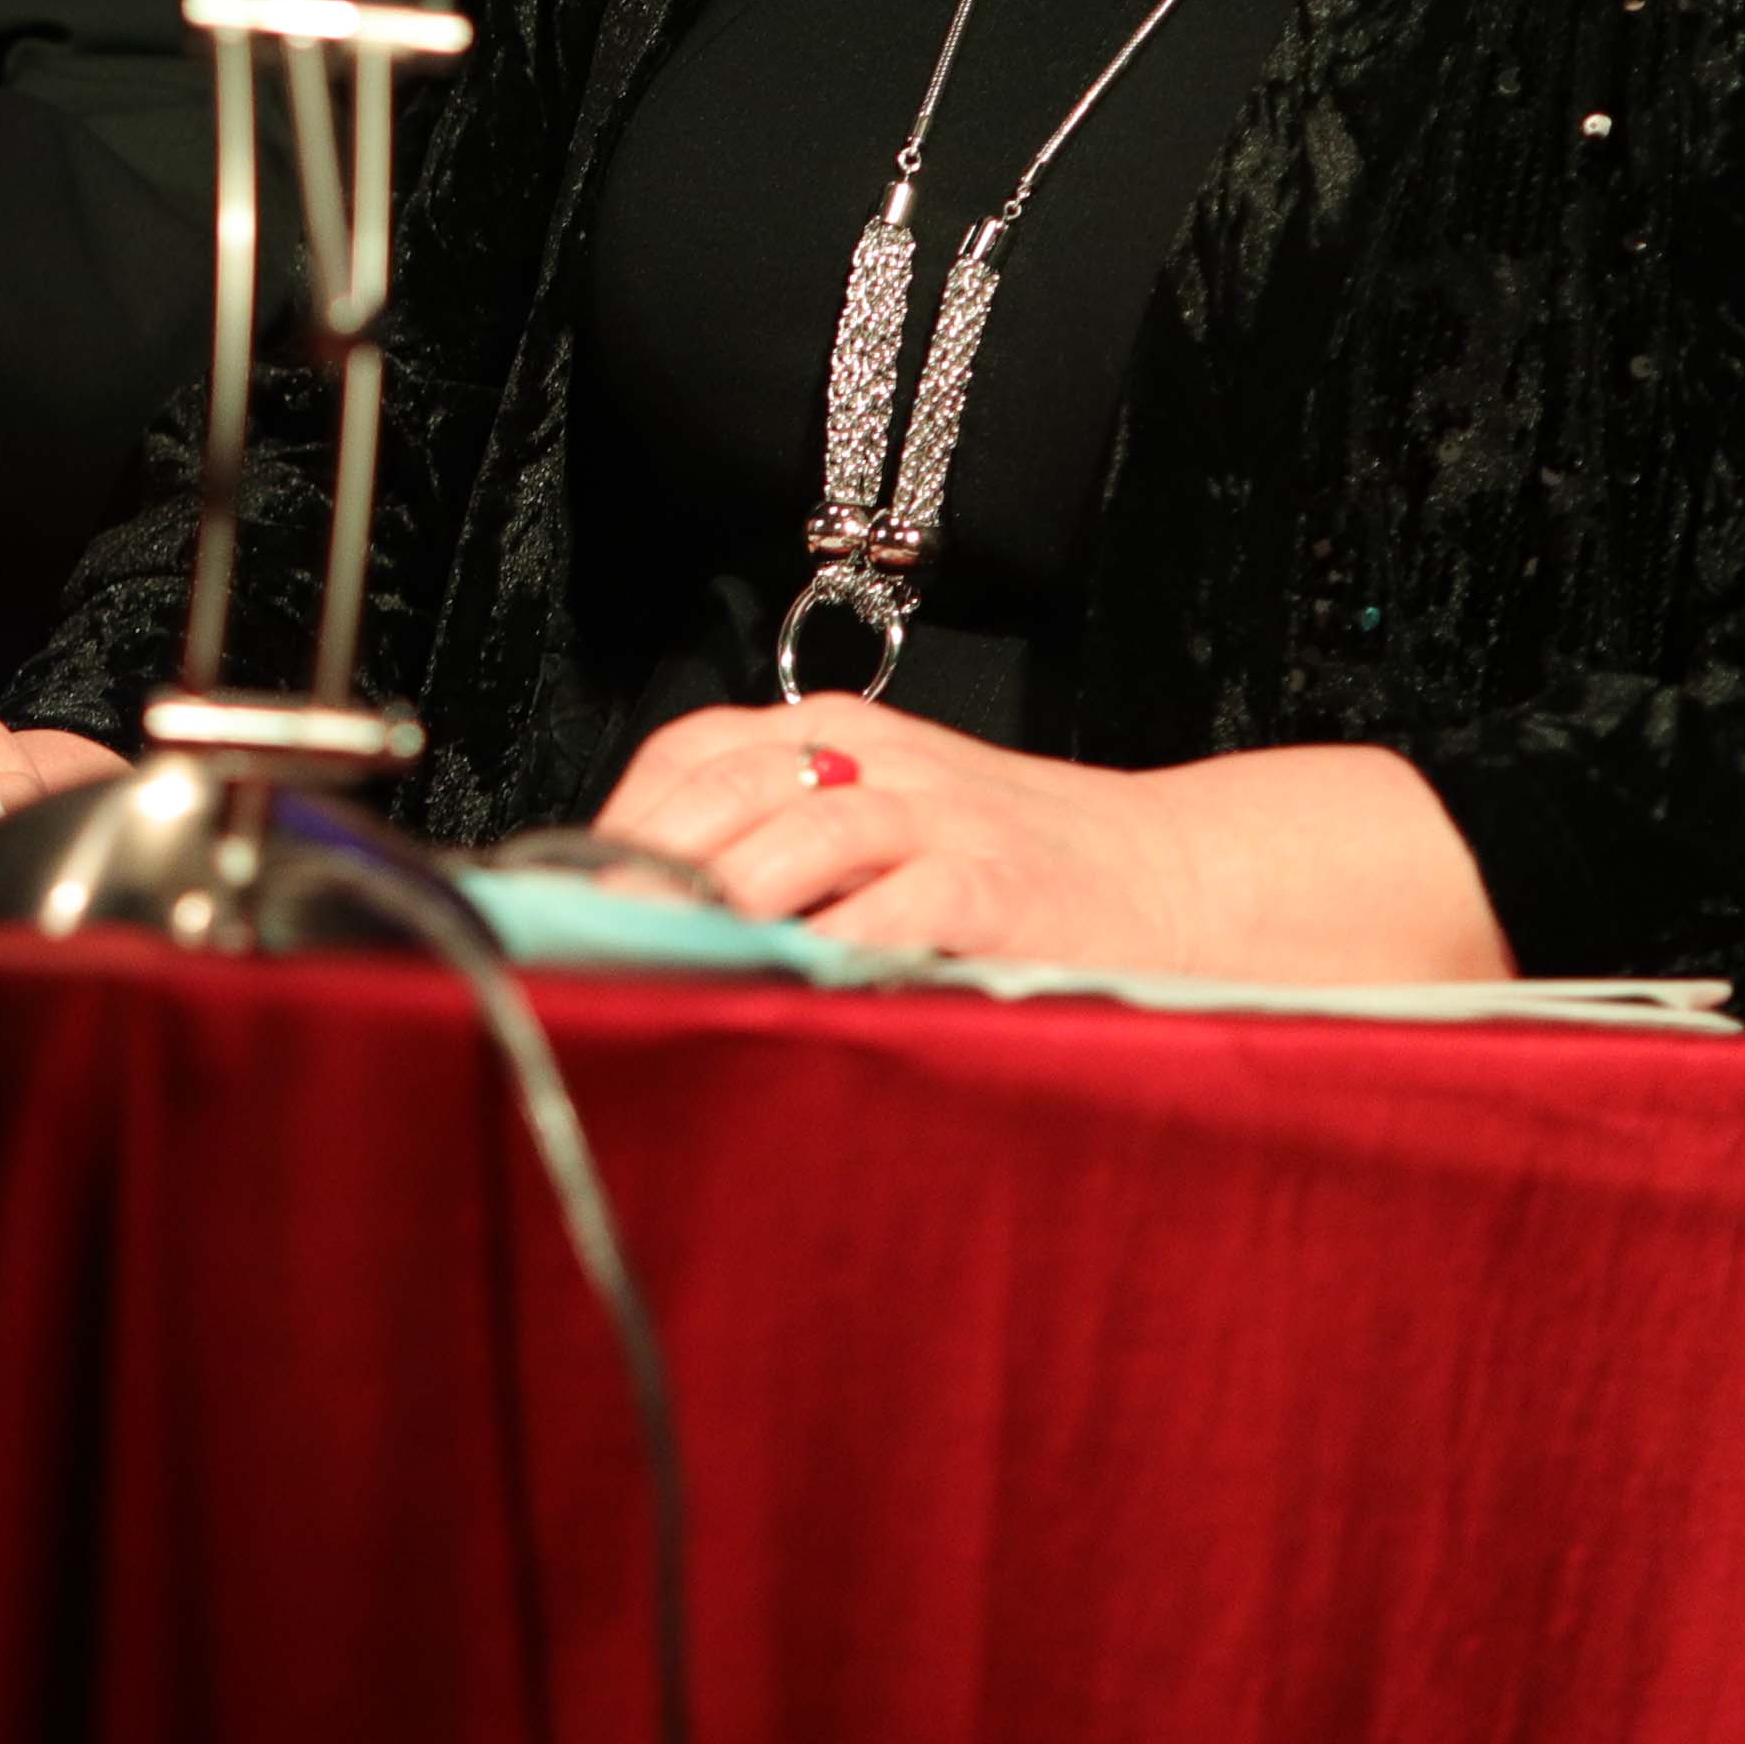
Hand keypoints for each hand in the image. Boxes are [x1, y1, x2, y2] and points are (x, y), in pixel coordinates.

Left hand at [597, 708, 1513, 981]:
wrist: (1184, 881)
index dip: (613, 823)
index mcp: (840, 741)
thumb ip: (779, 845)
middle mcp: (878, 765)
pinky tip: (780, 1002)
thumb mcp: (893, 822)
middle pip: (712, 800)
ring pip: (781, 850)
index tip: (560, 899)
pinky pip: (882, 918)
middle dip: (636, 880)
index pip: (687, 753)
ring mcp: (938, 822)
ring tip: (652, 983)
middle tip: (581, 955)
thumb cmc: (1021, 868)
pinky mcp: (994, 891)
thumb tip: (633, 913)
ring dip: (707, 921)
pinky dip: (820, 960)